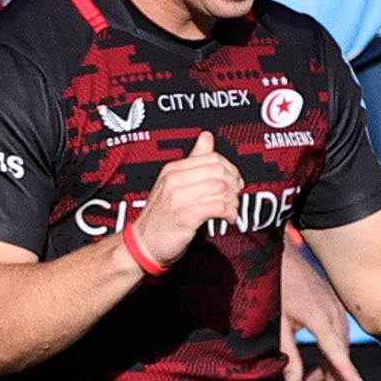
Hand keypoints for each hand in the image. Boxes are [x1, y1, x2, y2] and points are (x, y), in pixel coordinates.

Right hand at [131, 133, 243, 267]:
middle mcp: (174, 180)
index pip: (213, 158)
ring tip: (231, 210)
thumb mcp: (174, 183)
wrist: (144, 243)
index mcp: (173, 169)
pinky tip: (229, 218)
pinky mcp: (185, 216)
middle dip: (235, 185)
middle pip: (219, 171)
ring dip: (233, 201)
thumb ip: (193, 161)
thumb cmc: (162, 216)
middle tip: (235, 197)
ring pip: (221, 188)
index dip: (231, 170)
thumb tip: (206, 137)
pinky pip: (218, 207)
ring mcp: (178, 197)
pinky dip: (230, 213)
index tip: (235, 183)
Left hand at [279, 235, 361, 380]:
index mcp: (319, 317)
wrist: (281, 253)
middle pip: (341, 352)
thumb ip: (286, 353)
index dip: (345, 370)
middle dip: (334, 379)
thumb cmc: (274, 285)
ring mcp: (335, 308)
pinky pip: (338, 334)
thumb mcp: (276, 322)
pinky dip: (330, 352)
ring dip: (330, 367)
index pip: (336, 350)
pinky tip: (317, 361)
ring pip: (340, 345)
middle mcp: (333, 313)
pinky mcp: (332, 305)